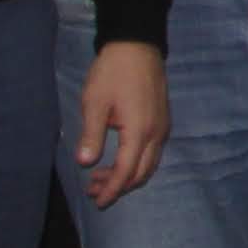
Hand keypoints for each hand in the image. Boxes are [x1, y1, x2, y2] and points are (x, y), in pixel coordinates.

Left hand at [73, 40, 170, 205]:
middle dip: (118, 186)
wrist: (138, 45)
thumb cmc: (113, 72)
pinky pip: (153, 152)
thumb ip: (91, 135)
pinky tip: (118, 158)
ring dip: (127, 175)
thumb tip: (85, 163)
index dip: (111, 189)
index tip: (97, 202)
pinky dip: (136, 163)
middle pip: (142, 173)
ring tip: (100, 176)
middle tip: (93, 190)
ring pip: (149, 164)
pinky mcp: (162, 120)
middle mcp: (157, 134)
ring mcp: (163, 127)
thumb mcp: (94, 102)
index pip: (126, 171)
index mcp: (139, 131)